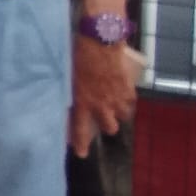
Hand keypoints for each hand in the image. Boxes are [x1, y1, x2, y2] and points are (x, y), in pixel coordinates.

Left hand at [68, 37, 137, 157]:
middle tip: (104, 116)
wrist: (100, 41)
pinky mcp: (128, 88)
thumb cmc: (79, 55)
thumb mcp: (67, 75)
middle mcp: (101, 105)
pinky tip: (124, 94)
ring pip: (123, 116)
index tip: (82, 154)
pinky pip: (131, 102)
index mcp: (82, 102)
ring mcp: (117, 98)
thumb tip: (64, 96)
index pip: (80, 130)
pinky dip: (128, 100)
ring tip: (115, 105)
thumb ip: (69, 90)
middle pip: (110, 128)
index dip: (81, 144)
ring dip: (119, 113)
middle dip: (108, 125)